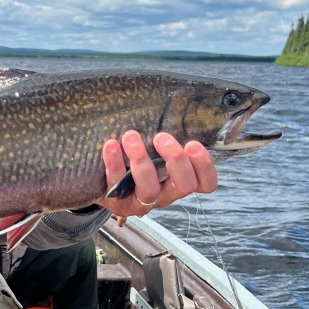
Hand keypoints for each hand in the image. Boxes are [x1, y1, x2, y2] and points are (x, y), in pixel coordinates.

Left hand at [99, 130, 216, 225]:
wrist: (102, 181)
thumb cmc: (136, 157)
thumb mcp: (155, 147)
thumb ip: (168, 135)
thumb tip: (176, 104)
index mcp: (180, 180)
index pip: (206, 183)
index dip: (204, 166)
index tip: (193, 143)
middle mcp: (166, 194)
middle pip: (185, 185)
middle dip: (176, 159)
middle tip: (161, 137)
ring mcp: (143, 202)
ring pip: (150, 189)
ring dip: (141, 160)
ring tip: (131, 136)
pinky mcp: (120, 204)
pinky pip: (117, 186)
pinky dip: (115, 163)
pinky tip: (111, 144)